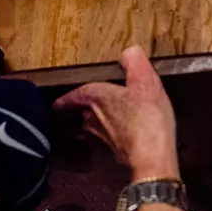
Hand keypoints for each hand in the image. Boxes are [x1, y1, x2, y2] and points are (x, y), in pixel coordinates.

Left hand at [53, 47, 177, 180]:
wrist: (152, 158)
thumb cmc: (146, 121)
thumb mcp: (145, 81)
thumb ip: (135, 63)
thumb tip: (130, 52)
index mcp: (98, 99)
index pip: (76, 95)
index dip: (68, 97)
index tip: (58, 102)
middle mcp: (97, 119)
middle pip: (84, 112)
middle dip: (84, 108)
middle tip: (82, 105)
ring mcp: (107, 138)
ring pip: (95, 127)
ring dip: (97, 122)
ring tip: (102, 118)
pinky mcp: (120, 152)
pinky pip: (113, 140)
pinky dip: (116, 134)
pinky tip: (127, 133)